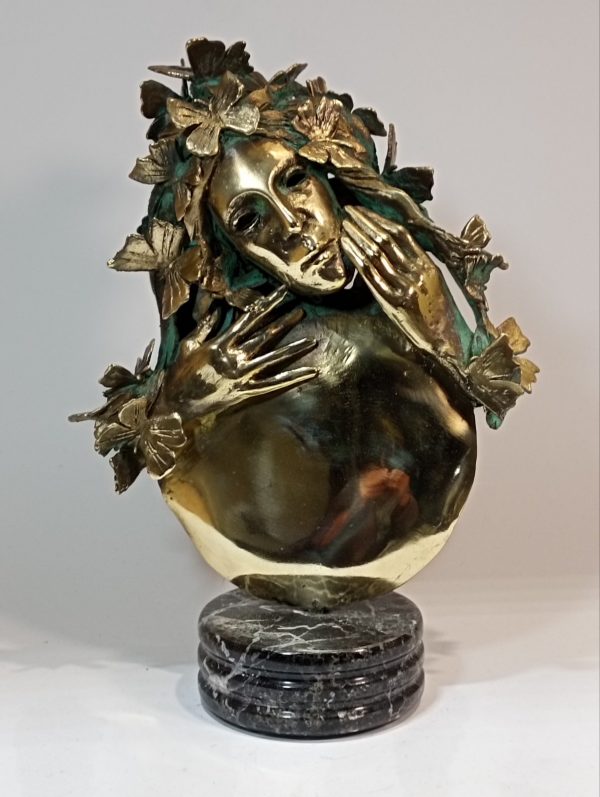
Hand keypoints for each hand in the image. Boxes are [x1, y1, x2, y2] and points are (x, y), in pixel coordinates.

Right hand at [161, 286, 317, 419]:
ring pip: (274, 360)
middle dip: (284, 322)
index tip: (282, 292)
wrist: (176, 405)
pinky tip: (310, 373)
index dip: (267, 304)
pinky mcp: (246, 393)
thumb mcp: (188, 346)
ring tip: (312, 341)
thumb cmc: (179, 375)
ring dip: (294, 350)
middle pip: (265, 336)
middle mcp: (235, 358)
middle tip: (301, 310)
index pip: (249, 319)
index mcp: (221, 344)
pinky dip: (293, 379)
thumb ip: (204, 328)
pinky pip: (274, 385)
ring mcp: (242, 376)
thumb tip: (216, 309)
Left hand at [341, 206, 463, 361]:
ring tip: (346, 225)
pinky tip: (348, 247)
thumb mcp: (434, 283)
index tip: (365, 211)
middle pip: (386, 240)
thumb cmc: (437, 314)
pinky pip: (371, 275)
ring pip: (377, 255)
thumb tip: (396, 248)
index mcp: (428, 266)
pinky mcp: (392, 302)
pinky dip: (358, 258)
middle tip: (350, 210)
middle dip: (366, 222)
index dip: (380, 220)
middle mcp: (417, 274)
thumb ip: (417, 265)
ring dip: (359, 237)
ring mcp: (404, 288)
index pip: (401, 235)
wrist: (442, 340)